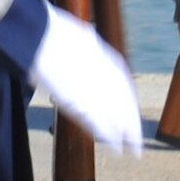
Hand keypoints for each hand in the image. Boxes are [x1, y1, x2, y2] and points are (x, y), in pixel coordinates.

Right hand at [29, 6, 142, 154]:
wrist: (41, 35)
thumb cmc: (50, 31)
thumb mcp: (76, 34)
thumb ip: (85, 43)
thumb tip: (86, 38)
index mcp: (105, 57)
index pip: (123, 83)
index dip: (127, 100)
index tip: (131, 112)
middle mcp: (107, 74)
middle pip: (126, 102)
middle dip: (132, 122)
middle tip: (138, 138)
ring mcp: (97, 89)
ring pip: (119, 116)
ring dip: (128, 134)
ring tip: (133, 148)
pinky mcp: (84, 103)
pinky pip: (103, 124)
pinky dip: (110, 137)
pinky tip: (117, 148)